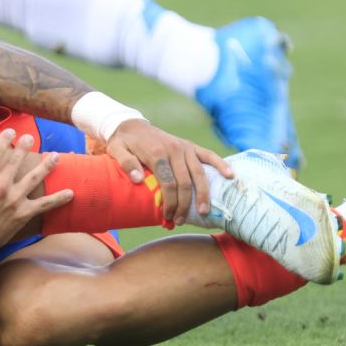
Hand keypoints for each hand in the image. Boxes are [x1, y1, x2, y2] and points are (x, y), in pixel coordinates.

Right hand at [0, 129, 72, 259]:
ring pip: (34, 177)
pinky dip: (59, 199)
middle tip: (30, 138)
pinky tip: (70, 193)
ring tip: (55, 157)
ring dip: (47, 166)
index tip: (10, 132)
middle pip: (16, 159)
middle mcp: (1, 183)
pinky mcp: (23, 213)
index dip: (5, 139)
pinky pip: (45, 204)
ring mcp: (14, 198)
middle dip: (24, 146)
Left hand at [104, 119, 232, 226]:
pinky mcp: (190, 146)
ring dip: (203, 194)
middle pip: (185, 182)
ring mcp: (185, 147)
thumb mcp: (116, 151)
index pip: (169, 184)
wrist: (131, 125)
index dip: (170, 203)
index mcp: (157, 153)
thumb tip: (139, 180)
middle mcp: (175, 150)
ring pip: (199, 174)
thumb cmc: (123, 143)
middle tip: (179, 221)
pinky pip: (208, 155)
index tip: (167, 217)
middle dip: (184, 204)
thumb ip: (126, 164)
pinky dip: (221, 164)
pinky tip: (230, 176)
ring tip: (204, 212)